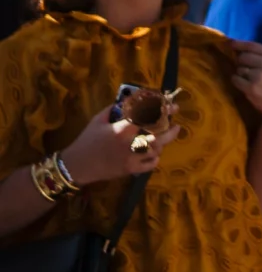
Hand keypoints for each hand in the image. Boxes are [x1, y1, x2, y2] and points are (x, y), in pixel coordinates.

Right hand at [60, 102, 183, 182]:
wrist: (76, 165)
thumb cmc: (86, 141)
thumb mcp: (98, 120)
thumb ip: (114, 109)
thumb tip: (130, 101)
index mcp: (122, 129)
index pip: (148, 117)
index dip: (163, 110)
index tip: (173, 107)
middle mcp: (129, 143)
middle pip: (159, 136)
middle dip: (171, 130)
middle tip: (176, 125)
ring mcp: (131, 158)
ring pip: (157, 150)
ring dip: (162, 143)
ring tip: (163, 138)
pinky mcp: (130, 170)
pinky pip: (151, 164)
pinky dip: (155, 158)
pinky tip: (154, 153)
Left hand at [228, 40, 261, 124]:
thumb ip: (259, 56)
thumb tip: (236, 48)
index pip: (252, 45)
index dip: (239, 43)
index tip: (229, 43)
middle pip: (242, 57)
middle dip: (241, 62)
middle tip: (247, 70)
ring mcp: (258, 75)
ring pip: (238, 69)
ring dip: (240, 74)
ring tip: (250, 80)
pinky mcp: (251, 87)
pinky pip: (235, 79)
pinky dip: (237, 82)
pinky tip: (246, 86)